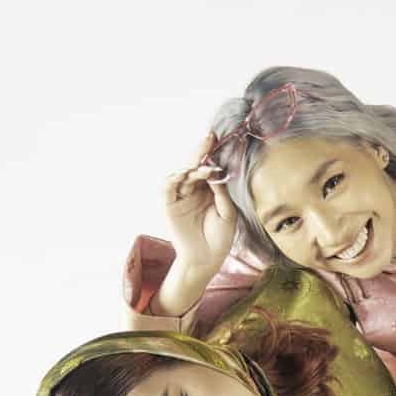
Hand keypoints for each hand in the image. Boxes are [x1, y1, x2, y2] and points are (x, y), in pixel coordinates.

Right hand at [163, 132, 237, 274]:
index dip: (212, 154)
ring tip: (204, 167)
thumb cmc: (220, 238)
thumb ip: (222, 194)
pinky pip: (168, 187)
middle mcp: (192, 189)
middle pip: (194, 166)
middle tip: (209, 137)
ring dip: (191, 168)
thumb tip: (216, 173)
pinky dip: (174, 178)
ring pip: (181, 174)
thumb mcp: (228, 214)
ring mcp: (179, 196)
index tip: (218, 138)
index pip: (208, 167)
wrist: (207, 259)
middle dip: (201, 151)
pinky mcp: (168, 205)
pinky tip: (184, 173)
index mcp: (208, 189)